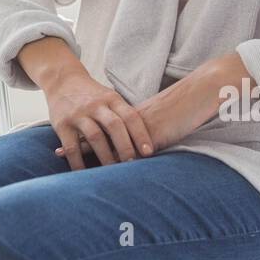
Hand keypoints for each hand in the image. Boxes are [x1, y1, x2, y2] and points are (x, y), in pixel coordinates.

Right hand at [42, 68, 154, 170]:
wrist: (62, 80)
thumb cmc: (93, 95)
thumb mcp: (110, 97)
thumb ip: (124, 115)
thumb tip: (149, 139)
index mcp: (112, 99)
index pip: (130, 116)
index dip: (141, 135)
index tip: (149, 152)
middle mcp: (96, 105)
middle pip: (114, 126)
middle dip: (125, 147)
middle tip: (133, 165)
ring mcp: (78, 114)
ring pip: (95, 137)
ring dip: (105, 156)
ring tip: (113, 172)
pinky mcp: (62, 124)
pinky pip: (72, 147)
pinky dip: (79, 163)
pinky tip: (85, 174)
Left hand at [66, 55, 245, 159]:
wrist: (202, 90)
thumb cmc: (184, 105)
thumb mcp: (159, 115)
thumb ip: (144, 126)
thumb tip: (132, 136)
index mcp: (131, 113)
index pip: (101, 123)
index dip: (83, 131)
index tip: (64, 139)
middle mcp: (131, 119)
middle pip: (100, 132)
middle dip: (80, 142)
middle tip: (57, 152)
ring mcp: (141, 126)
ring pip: (111, 141)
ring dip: (92, 153)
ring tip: (70, 163)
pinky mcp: (154, 134)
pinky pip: (132, 149)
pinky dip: (117, 160)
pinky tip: (106, 169)